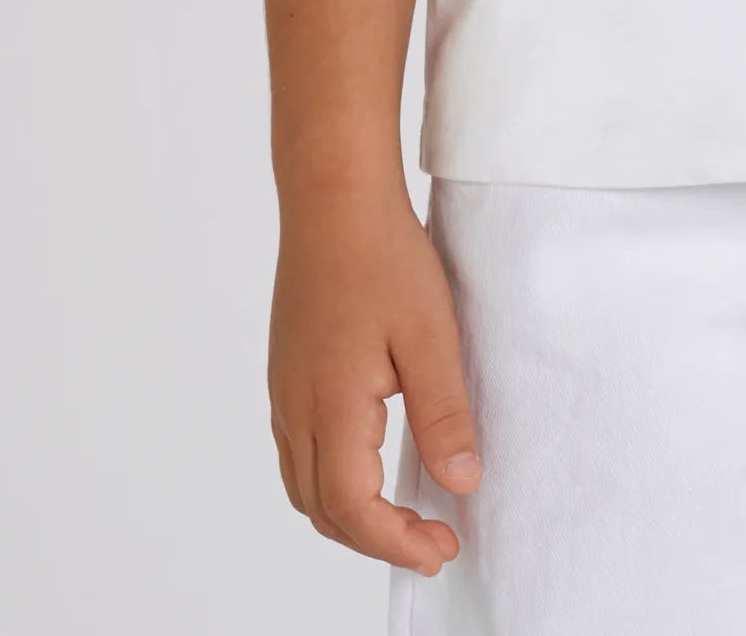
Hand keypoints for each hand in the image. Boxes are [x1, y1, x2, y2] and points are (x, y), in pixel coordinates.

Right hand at [268, 183, 481, 572]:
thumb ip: (443, 414)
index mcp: (330, 408)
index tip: (444, 548)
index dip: (398, 541)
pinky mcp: (287, 371)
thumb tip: (460, 483)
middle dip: (376, 539)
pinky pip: (298, 451)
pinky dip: (331, 480)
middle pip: (322, 509)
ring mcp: (284, 391)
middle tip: (434, 539)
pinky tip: (368, 463)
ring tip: (404, 514)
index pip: (354, 509)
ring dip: (349, 514)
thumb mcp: (430, 335)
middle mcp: (296, 409)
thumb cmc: (382, 257)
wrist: (332, 198)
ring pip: (303, 485)